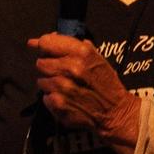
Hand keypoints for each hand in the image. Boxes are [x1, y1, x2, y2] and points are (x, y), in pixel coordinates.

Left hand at [28, 33, 140, 153]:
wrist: (114, 111)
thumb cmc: (104, 82)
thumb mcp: (95, 57)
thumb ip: (69, 46)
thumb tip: (38, 41)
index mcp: (82, 52)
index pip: (46, 42)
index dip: (44, 46)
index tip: (45, 51)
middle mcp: (72, 68)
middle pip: (41, 62)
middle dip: (49, 67)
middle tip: (62, 74)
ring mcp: (63, 86)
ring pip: (41, 80)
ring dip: (50, 84)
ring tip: (66, 88)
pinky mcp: (58, 103)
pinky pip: (45, 97)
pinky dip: (52, 98)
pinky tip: (66, 99)